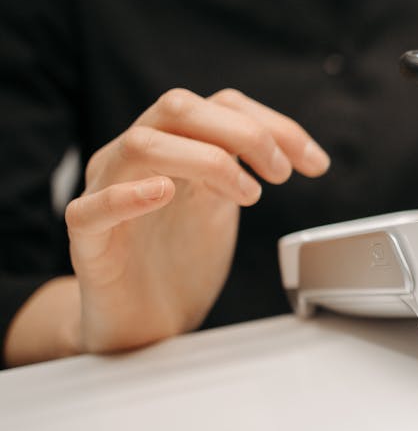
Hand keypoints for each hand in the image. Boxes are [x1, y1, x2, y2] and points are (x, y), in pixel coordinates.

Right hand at [56, 88, 328, 353]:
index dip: (274, 125)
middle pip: (178, 107)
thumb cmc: (179, 262)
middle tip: (281, 174)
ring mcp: (105, 195)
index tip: (314, 162)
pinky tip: (164, 193)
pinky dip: (127, 196)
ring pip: (140, 145)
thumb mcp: (220, 206)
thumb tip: (291, 150)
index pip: (219, 105)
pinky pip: (90, 209)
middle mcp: (135, 160)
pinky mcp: (89, 243)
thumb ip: (240, 169)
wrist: (144, 326)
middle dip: (243, 132)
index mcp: (172, 146)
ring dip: (206, 160)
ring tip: (247, 195)